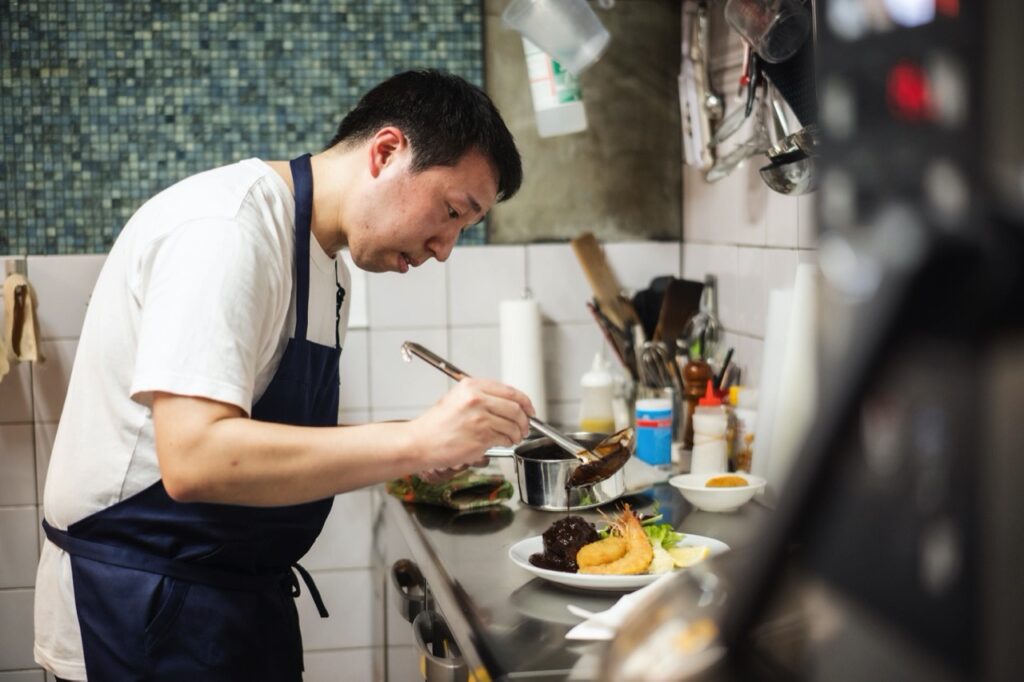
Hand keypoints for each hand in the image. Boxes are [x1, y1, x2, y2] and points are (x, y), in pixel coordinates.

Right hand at [407, 378, 533, 469]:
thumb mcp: (457, 398)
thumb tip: (507, 403)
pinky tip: (503, 442)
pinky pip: (504, 439)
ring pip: (512, 425)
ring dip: (517, 433)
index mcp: (472, 386)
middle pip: (516, 408)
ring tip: (514, 437)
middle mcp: (477, 399)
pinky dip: (508, 442)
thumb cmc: (436, 424)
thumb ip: (482, 396)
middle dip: (525, 420)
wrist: (421, 442)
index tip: (529, 409)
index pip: (510, 391)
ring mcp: (480, 418)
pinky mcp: (481, 437)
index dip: (525, 402)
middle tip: (525, 426)